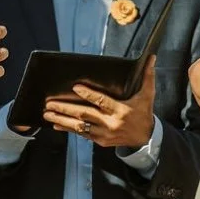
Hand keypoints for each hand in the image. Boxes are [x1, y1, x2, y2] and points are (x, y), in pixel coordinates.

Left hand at [42, 57, 156, 148]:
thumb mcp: (147, 95)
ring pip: (80, 126)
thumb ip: (147, 76)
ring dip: (62, 120)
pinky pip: (82, 134)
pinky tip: (56, 124)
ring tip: (47, 113)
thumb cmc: (144, 112)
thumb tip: (152, 57)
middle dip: (65, 109)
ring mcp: (104, 134)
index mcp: (120, 110)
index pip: (102, 101)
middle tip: (50, 103)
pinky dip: (68, 129)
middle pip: (85, 114)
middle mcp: (110, 123)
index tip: (75, 87)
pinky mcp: (100, 141)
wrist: (146, 138)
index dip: (89, 94)